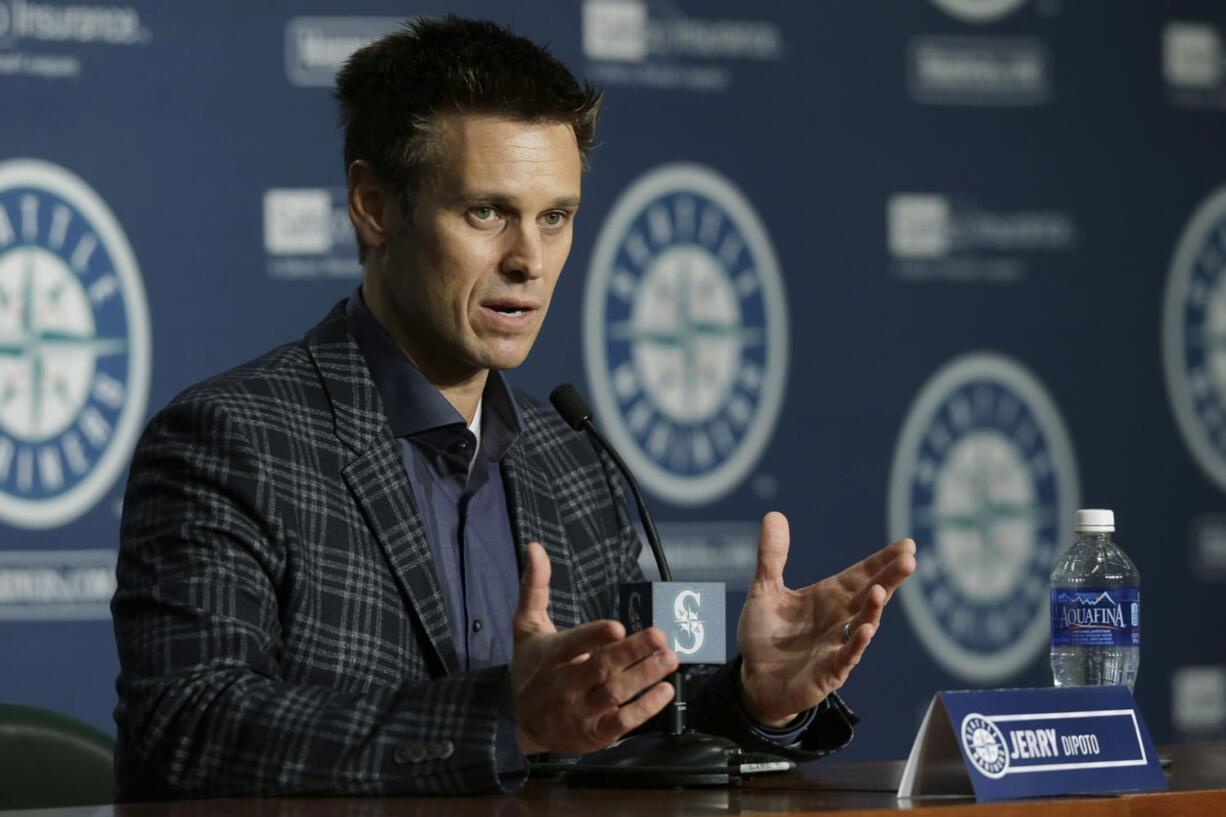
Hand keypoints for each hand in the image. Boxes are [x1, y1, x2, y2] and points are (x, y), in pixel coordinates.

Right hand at [510, 542, 678, 754]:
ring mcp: (578, 711)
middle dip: (633, 652)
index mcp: (550, 656)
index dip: (595, 636)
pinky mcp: (593, 734)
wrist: (517, 722)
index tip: (618, 626)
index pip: (573, 644)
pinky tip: (665, 691)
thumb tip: (535, 547)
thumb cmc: (529, 666)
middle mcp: (564, 684)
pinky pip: (621, 723)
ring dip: (644, 677)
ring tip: (670, 659)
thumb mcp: (526, 626)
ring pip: (614, 694)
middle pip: (601, 668)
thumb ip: (534, 586)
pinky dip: (645, 709)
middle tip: (661, 636)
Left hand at [736, 512, 915, 725]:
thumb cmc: (766, 635)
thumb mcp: (764, 590)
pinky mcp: (830, 671)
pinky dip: (856, 643)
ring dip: (874, 609)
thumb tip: (774, 514)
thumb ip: (772, 556)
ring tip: (881, 590)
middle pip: (871, 595)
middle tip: (909, 559)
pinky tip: (865, 630)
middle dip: (890, 578)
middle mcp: (840, 618)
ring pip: (864, 624)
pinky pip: (847, 656)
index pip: (862, 575)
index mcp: (829, 596)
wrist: (755, 679)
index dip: (882, 560)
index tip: (906, 544)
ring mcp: (838, 645)